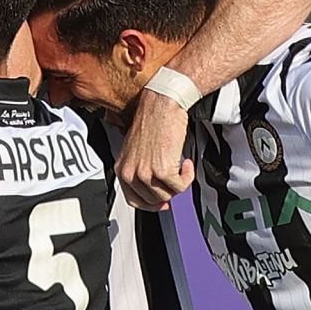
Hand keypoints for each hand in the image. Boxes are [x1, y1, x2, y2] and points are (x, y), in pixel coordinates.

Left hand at [119, 88, 194, 210]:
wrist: (162, 104)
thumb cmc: (152, 120)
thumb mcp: (137, 149)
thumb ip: (141, 170)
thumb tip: (156, 189)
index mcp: (122, 168)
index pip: (133, 200)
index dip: (151, 205)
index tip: (162, 203)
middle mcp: (130, 172)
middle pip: (153, 200)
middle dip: (168, 192)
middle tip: (177, 179)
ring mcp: (145, 173)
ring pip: (167, 195)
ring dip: (179, 183)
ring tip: (181, 166)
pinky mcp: (162, 170)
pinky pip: (180, 186)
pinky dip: (187, 176)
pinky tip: (186, 162)